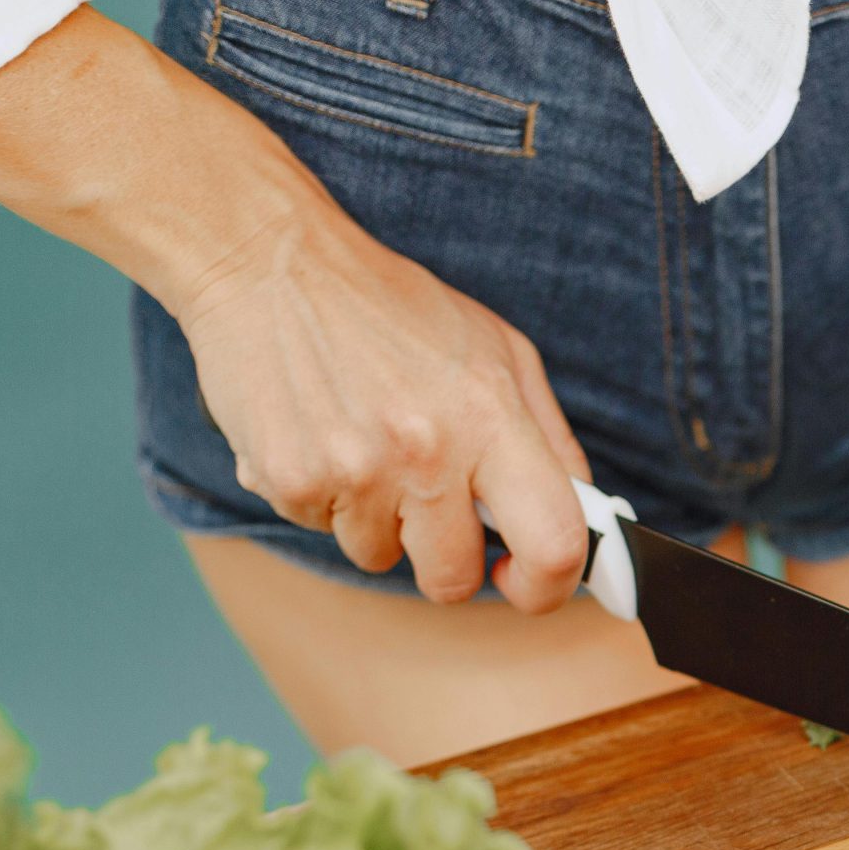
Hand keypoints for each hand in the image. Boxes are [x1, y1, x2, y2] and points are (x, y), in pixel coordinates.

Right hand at [178, 210, 590, 609]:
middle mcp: (425, 452)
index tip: (527, 580)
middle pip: (453, 580)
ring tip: (366, 444)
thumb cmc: (391, 308)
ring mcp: (352, 471)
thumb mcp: (499, 351)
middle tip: (434, 507)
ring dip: (380, 521)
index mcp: (491, 418)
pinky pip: (324, 529)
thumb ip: (549, 439)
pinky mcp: (287, 481)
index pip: (552, 544)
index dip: (547, 586)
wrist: (266, 263)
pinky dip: (327, 498)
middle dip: (450, 561)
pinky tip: (323, 435)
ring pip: (381, 557)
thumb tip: (582, 517)